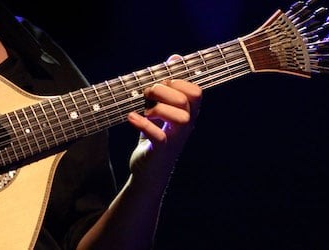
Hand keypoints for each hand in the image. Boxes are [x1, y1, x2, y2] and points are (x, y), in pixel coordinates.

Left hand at [127, 55, 201, 185]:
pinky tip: (131, 117)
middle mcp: (186, 126)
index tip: (160, 84)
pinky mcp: (161, 151)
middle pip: (187, 100)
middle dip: (164, 90)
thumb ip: (166, 86)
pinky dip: (143, 124)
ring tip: (144, 109)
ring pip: (182, 118)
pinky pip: (159, 136)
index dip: (178, 82)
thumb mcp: (160, 109)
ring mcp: (175, 139)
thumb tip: (175, 57)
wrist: (148, 172)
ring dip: (159, 108)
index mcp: (188, 114)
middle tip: (146, 93)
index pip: (196, 92)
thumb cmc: (155, 138)